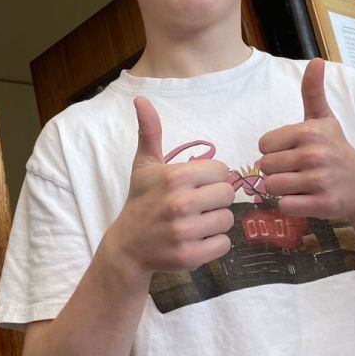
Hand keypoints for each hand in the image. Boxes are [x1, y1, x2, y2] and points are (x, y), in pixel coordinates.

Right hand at [109, 97, 235, 274]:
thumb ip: (150, 131)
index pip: (222, 170)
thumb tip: (141, 99)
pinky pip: (224, 244)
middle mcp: (180, 203)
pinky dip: (214, 243)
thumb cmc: (141, 201)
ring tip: (195, 222)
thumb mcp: (144, 165)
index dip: (211, 177)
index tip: (194, 185)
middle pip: (228, 194)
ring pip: (227, 220)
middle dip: (215, 199)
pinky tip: (196, 239)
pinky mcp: (190, 256)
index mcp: (175, 176)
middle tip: (196, 205)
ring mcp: (185, 232)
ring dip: (215, 221)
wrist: (127, 246)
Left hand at [257, 59, 354, 218]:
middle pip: (265, 167)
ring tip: (301, 184)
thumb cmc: (337, 149)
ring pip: (272, 187)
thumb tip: (316, 60)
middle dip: (277, 171)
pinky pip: (284, 206)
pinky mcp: (322, 205)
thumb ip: (313, 91)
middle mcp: (314, 155)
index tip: (292, 152)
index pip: (263, 145)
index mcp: (309, 132)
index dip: (274, 150)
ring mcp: (319, 181)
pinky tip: (307, 198)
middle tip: (297, 170)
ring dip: (282, 189)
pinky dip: (291, 205)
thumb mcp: (325, 119)